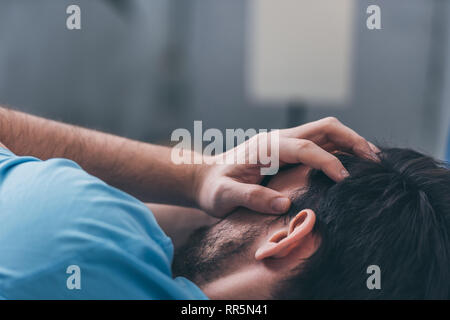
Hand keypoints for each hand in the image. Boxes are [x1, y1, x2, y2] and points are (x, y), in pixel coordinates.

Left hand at [194, 117, 379, 217]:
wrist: (204, 178)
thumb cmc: (213, 188)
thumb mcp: (224, 196)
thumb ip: (250, 197)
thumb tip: (284, 203)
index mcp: (266, 147)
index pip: (306, 148)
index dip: (329, 162)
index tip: (346, 181)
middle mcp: (279, 139)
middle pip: (325, 128)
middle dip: (352, 141)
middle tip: (376, 161)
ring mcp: (284, 142)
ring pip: (326, 133)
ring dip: (351, 143)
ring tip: (373, 162)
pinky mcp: (287, 150)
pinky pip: (320, 143)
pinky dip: (340, 149)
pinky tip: (352, 165)